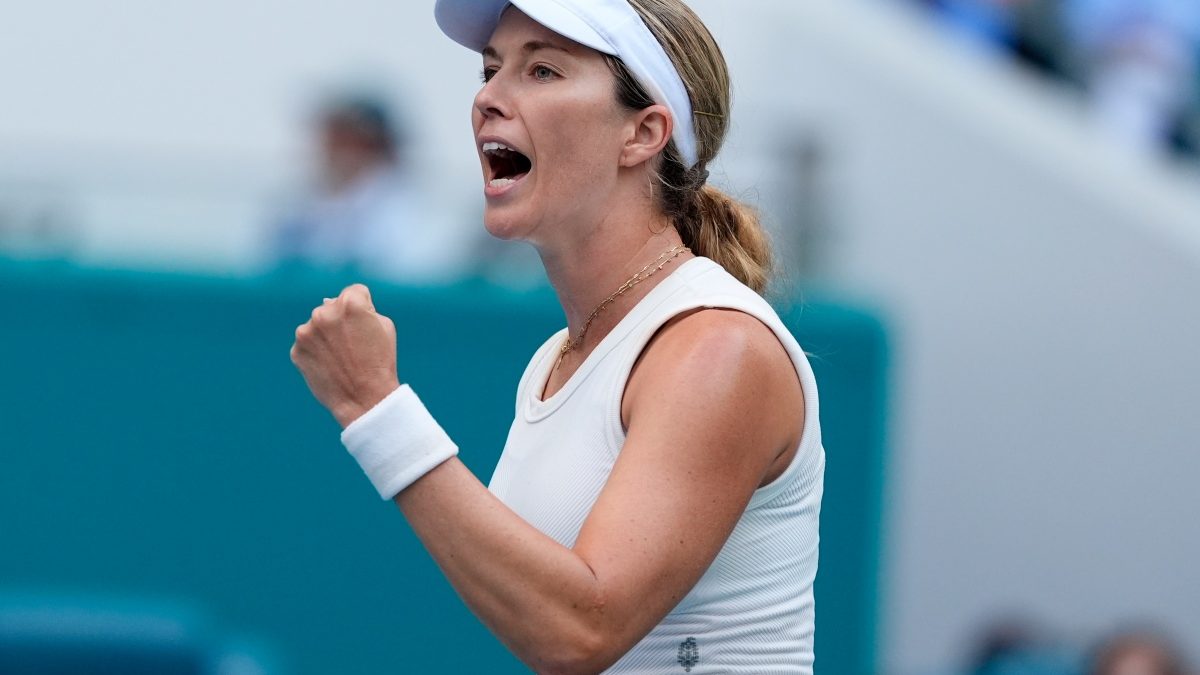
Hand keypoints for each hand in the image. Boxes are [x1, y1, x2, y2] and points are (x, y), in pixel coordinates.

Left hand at [290, 283, 399, 427]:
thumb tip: (332, 302)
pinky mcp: (296, 350)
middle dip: (341, 321)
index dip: (364, 310)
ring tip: (341, 357)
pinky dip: (316, 351)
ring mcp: (307, 332)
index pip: (355, 292)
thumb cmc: (379, 362)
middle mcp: (324, 312)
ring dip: (326, 335)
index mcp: (350, 303)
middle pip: (333, 307)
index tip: (367, 328)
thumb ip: (363, 308)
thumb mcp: (384, 326)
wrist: (364, 399)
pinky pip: (307, 343)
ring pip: (317, 325)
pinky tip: (330, 365)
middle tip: (353, 345)